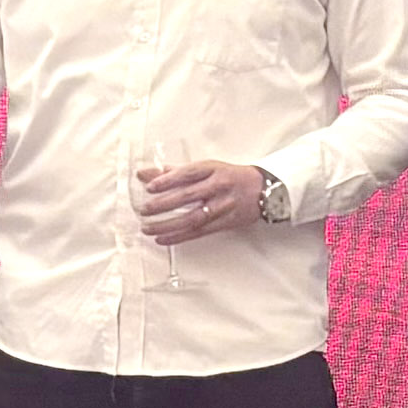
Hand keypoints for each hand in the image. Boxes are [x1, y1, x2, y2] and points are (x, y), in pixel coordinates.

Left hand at [134, 159, 270, 244]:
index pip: (187, 174)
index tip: (150, 186)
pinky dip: (179, 236)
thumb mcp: (206, 168)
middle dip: (163, 204)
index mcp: (213, 169)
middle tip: (144, 209)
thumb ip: (175, 172)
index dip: (168, 180)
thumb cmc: (230, 177)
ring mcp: (223, 206)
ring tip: (148, 228)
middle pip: (188, 196)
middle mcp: (219, 186)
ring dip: (168, 225)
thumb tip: (145, 173)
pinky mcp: (226, 222)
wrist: (264, 189)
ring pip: (193, 217)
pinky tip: (163, 239)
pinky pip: (200, 232)